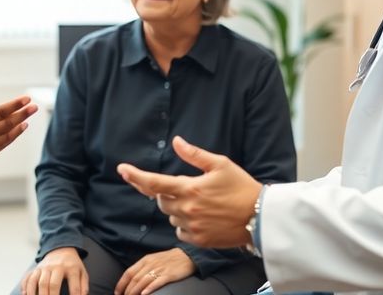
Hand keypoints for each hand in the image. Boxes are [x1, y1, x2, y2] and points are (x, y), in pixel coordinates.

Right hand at [0, 75, 36, 176]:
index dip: (14, 104)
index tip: (26, 98)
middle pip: (7, 123)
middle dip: (22, 113)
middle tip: (34, 106)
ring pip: (7, 135)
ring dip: (19, 126)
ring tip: (28, 119)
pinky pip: (2, 146)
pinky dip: (11, 138)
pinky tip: (16, 132)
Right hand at [20, 247, 87, 294]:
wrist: (61, 250)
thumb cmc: (73, 265)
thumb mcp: (82, 272)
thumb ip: (83, 286)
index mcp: (71, 268)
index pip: (74, 286)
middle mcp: (56, 266)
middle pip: (51, 284)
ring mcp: (44, 267)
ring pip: (37, 281)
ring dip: (34, 293)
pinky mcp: (36, 268)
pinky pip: (28, 277)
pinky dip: (25, 287)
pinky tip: (25, 294)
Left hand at [114, 248, 193, 294]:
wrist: (186, 256)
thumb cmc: (168, 260)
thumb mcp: (153, 260)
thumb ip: (142, 268)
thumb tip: (131, 280)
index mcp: (145, 260)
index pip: (129, 273)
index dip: (121, 284)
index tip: (117, 293)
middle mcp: (150, 264)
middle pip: (135, 279)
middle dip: (127, 291)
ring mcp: (159, 269)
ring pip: (143, 282)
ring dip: (135, 292)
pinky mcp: (169, 274)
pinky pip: (157, 282)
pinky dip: (149, 288)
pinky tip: (144, 294)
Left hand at [117, 136, 261, 248]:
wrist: (261, 217)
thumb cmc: (241, 186)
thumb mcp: (221, 164)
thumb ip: (195, 154)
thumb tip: (176, 141)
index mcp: (190, 188)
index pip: (154, 183)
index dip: (135, 176)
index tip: (122, 169)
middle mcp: (187, 209)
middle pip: (160, 200)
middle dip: (167, 193)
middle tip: (188, 188)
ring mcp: (192, 227)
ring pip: (171, 216)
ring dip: (177, 208)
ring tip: (202, 203)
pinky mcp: (199, 240)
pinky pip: (180, 231)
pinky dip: (185, 224)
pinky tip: (202, 218)